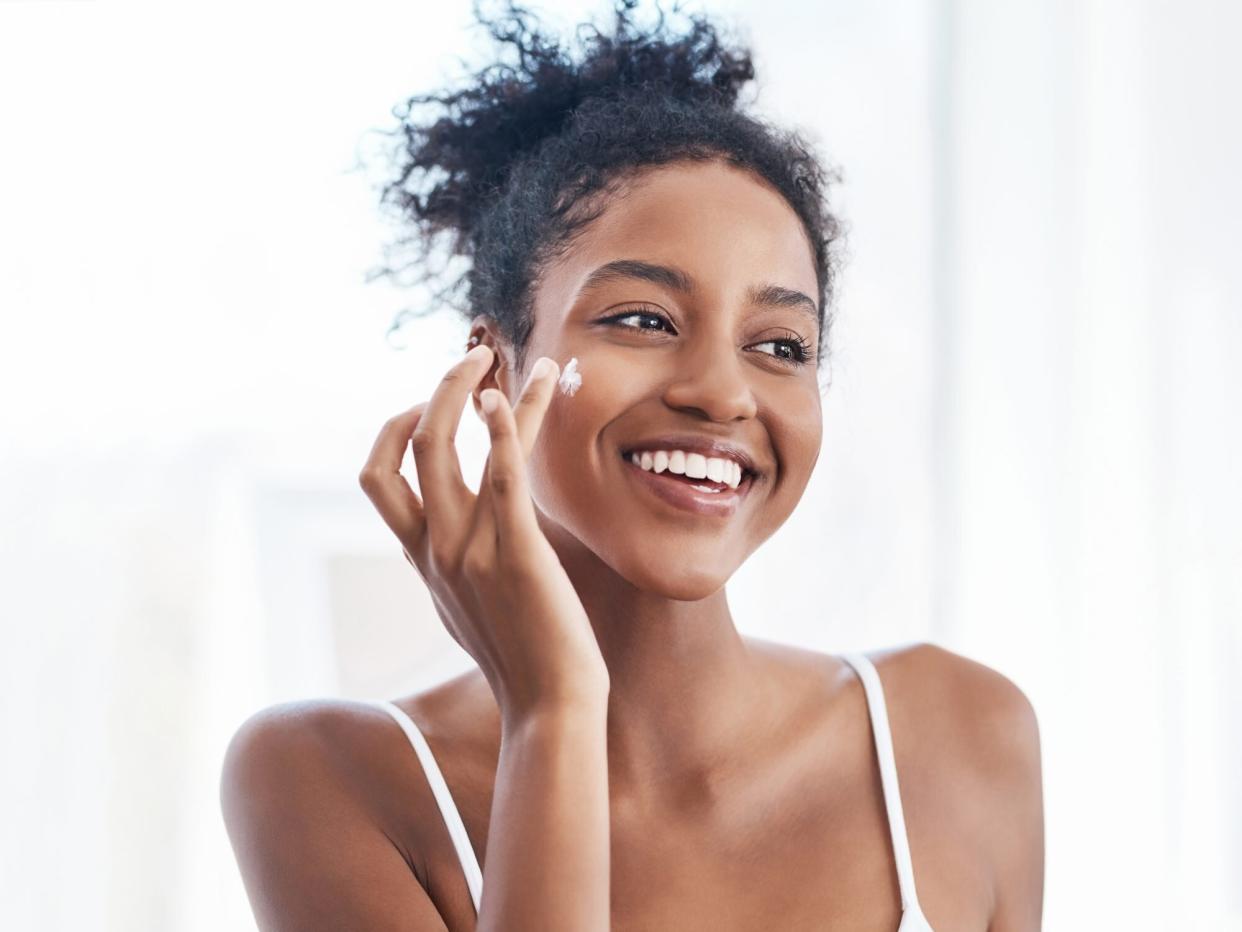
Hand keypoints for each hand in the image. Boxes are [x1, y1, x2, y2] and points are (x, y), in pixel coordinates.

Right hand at [359, 345, 608, 722]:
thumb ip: (454, 570)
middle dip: (437, 392)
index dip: (392, 432)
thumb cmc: (522, 659)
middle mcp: (436, 548)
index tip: (428, 405)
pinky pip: (504, 474)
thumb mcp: (469, 609)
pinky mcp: (516, 552)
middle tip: (472, 358)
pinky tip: (523, 392)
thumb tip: (456, 549)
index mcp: (424, 559)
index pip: (378, 480)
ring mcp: (471, 549)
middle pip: (409, 449)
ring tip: (500, 357)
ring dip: (473, 390)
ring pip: (450, 448)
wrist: (550, 707)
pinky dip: (509, 426)